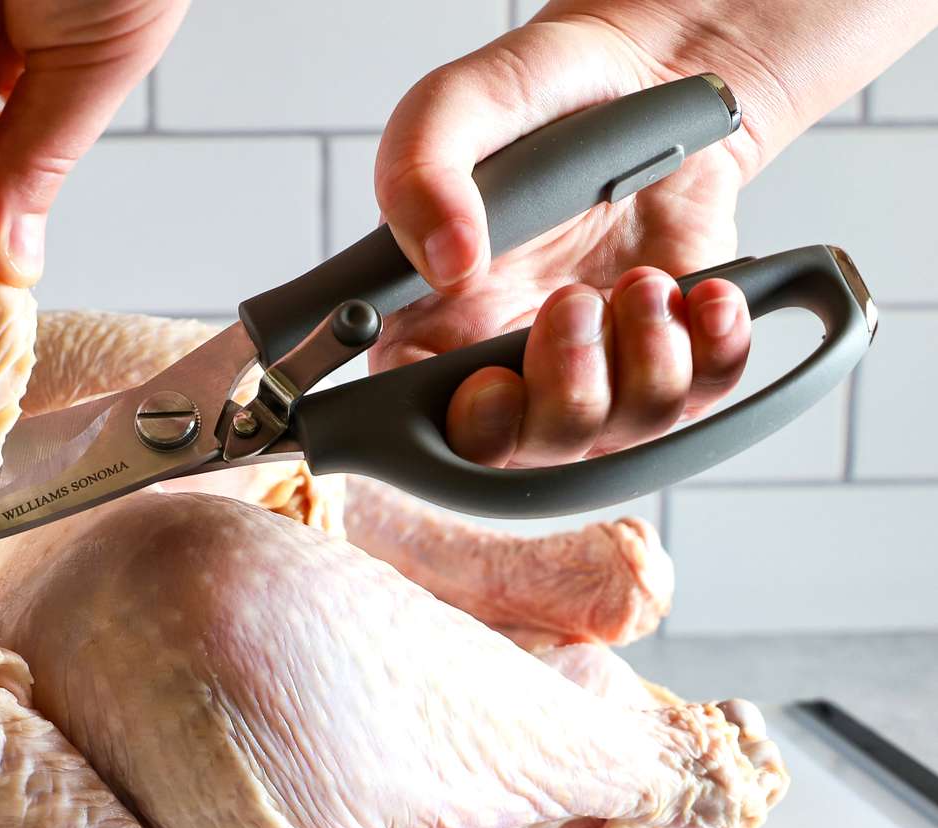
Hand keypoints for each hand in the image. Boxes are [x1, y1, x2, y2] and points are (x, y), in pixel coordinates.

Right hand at [372, 13, 772, 466]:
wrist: (648, 75)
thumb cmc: (538, 98)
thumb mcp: (455, 108)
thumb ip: (419, 176)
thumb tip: (444, 266)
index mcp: (432, 322)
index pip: (419, 419)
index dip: (456, 425)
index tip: (489, 380)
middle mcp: (506, 359)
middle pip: (522, 452)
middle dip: (562, 395)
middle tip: (573, 303)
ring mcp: (594, 367)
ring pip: (617, 435)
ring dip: (643, 363)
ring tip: (643, 280)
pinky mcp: (670, 356)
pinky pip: (700, 397)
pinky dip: (710, 350)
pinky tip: (701, 290)